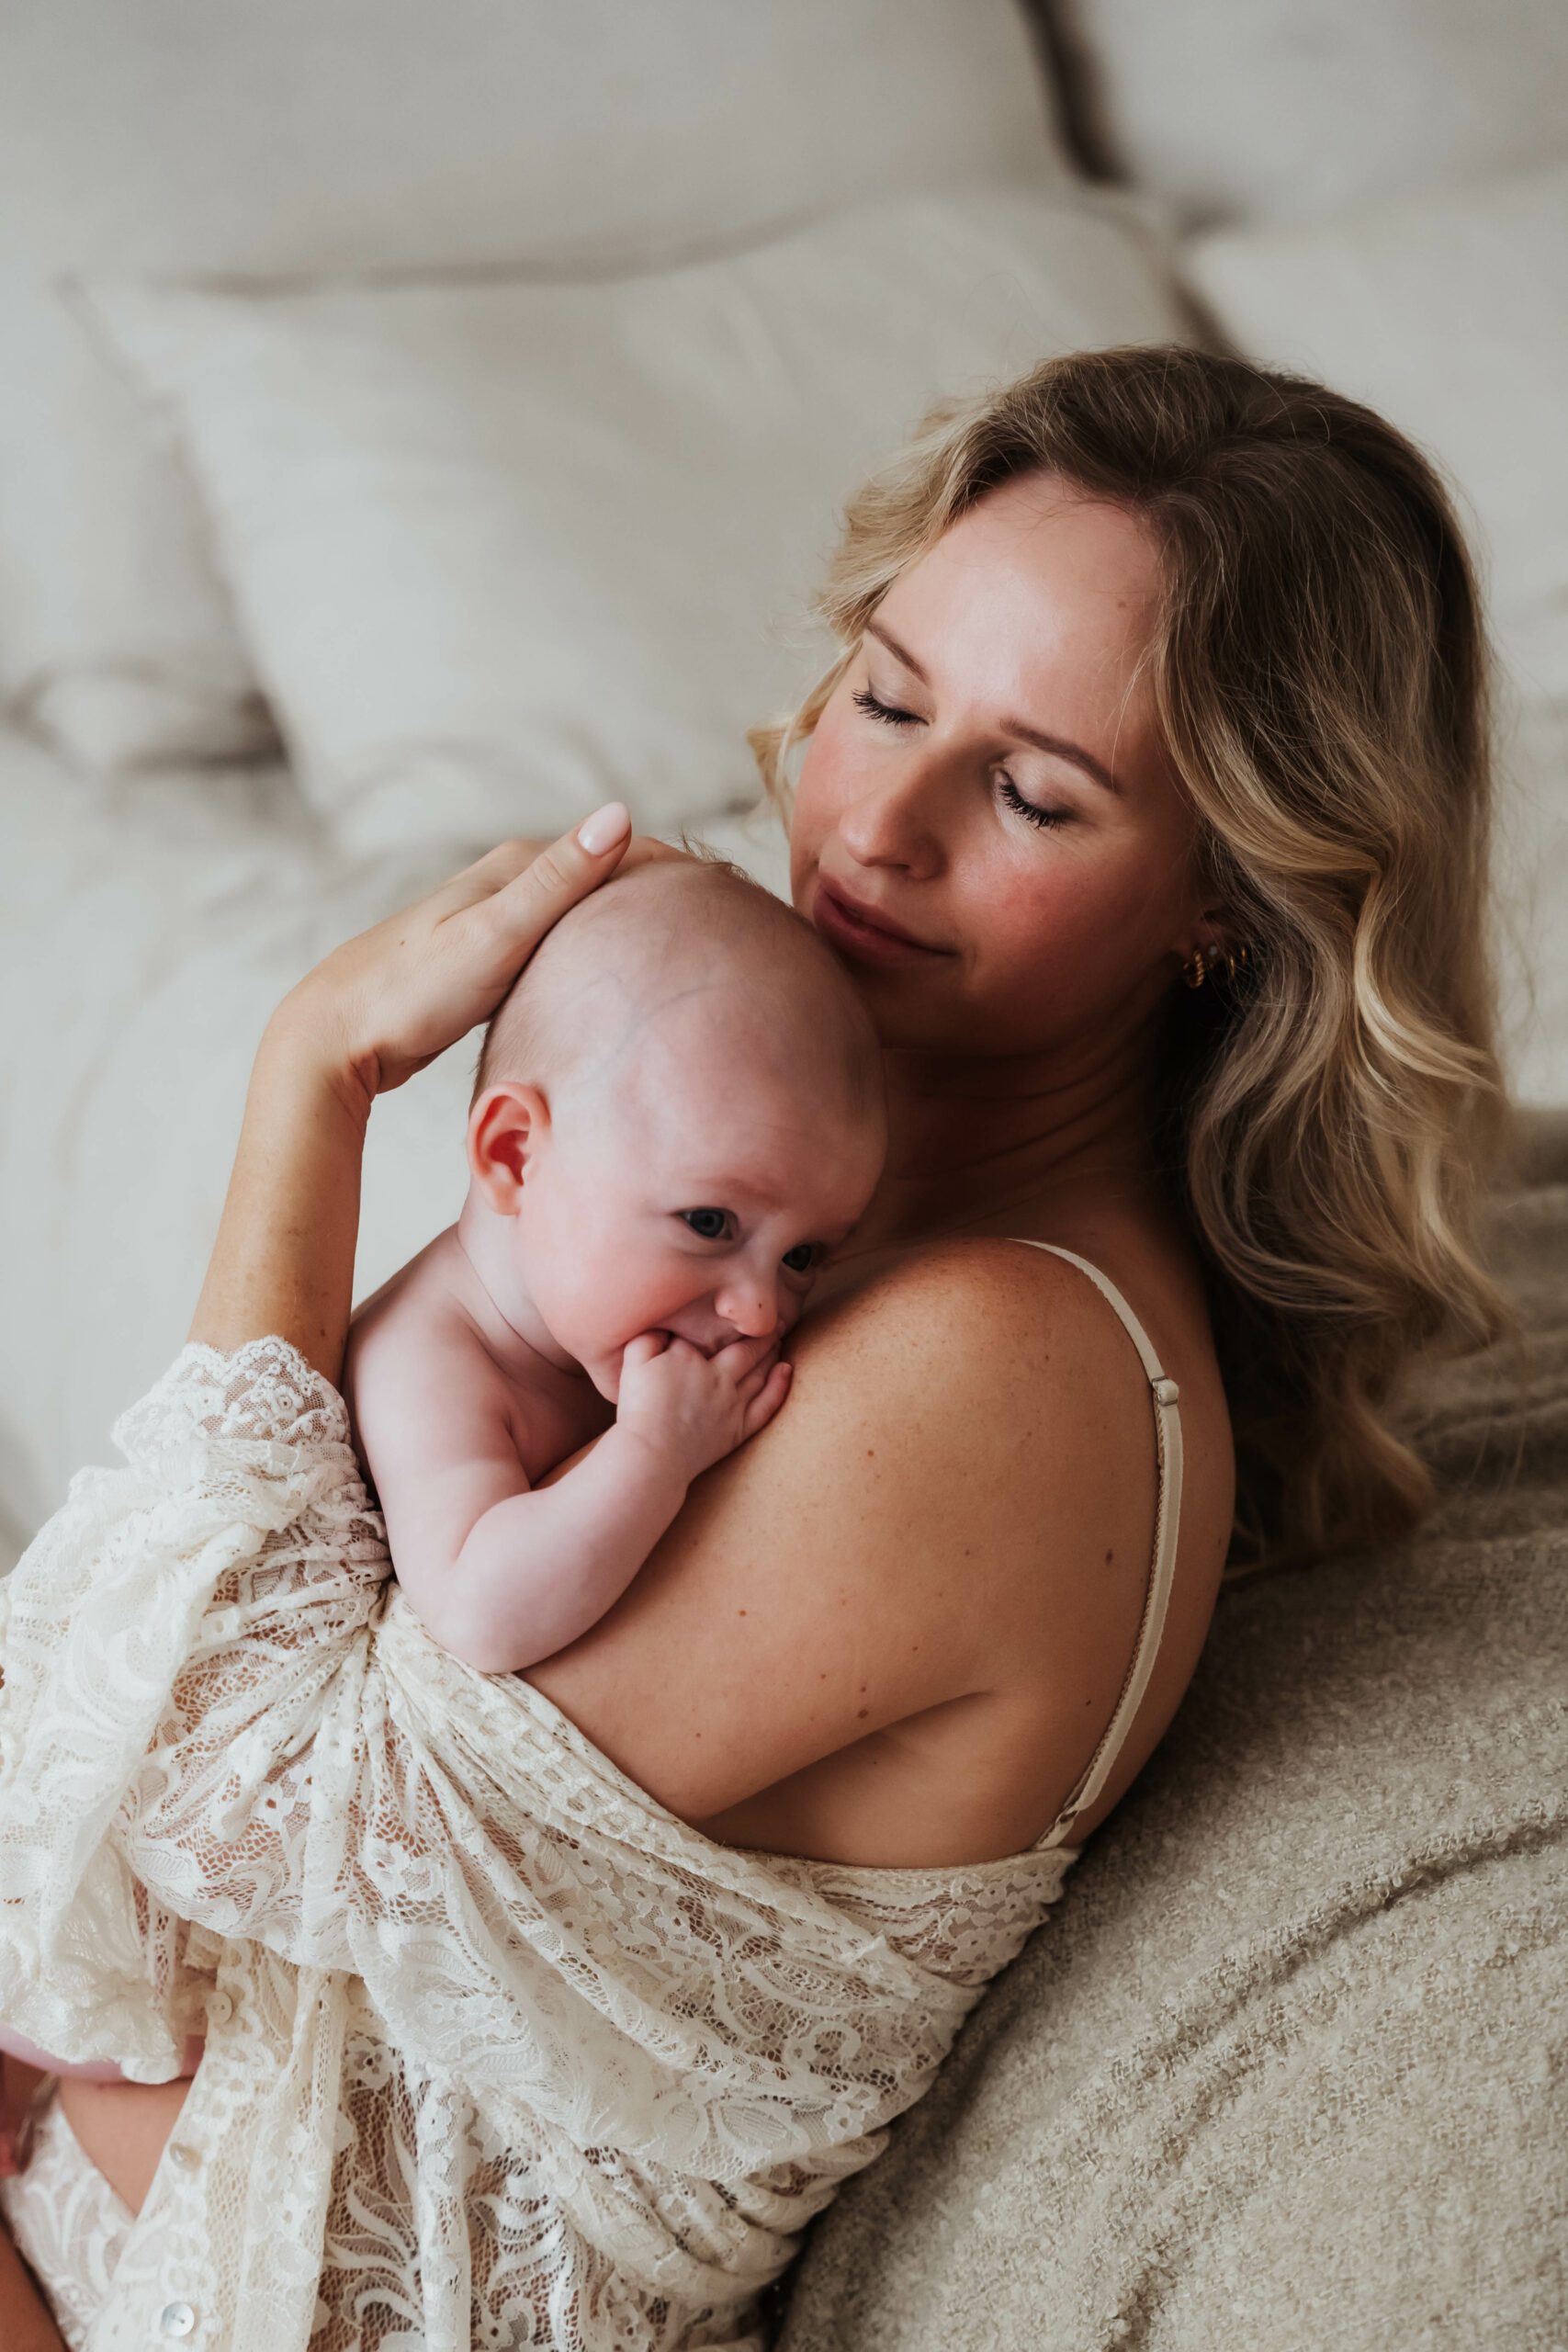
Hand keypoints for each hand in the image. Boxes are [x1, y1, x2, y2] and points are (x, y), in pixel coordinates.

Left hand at [268, 811, 692, 1107]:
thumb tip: (620, 814)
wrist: (336, 1035)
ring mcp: (495, 920)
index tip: (737, 894)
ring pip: (583, 912)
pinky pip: (562, 945)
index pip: (619, 848)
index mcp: (515, 867)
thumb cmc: (411, 990)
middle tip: (730, 922)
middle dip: (664, 890)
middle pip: (604, 875)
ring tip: (687, 947)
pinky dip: (598, 952)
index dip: (679, 867)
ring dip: (632, 921)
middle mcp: (506, 883)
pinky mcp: (487, 959)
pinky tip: (615, 981)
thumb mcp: (495, 935)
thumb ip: (558, 880)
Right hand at [615, 1330, 793, 1486]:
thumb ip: (647, 1338)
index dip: (718, 1321)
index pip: (707, 1333)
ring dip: (772, 1353)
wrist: (651, 1455)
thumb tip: (665, 1326)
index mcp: (690, 1357)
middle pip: (746, 1349)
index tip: (732, 1310)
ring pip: (760, 1371)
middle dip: (761, 1332)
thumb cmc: (638, 1409)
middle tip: (774, 1320)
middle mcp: (717, 1376)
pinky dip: (780, 1385)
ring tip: (777, 1340)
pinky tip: (786, 1370)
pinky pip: (767, 1404)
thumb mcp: (632, 1364)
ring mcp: (732, 1402)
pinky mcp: (738, 1428)